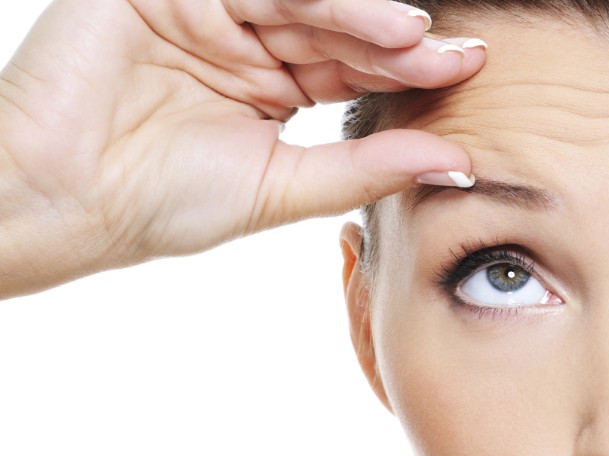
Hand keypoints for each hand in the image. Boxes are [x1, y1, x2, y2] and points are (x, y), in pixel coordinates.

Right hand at [0, 0, 484, 297]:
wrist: (59, 201)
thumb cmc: (158, 203)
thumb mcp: (283, 185)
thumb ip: (366, 169)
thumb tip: (457, 163)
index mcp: (269, 89)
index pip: (352, 71)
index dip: (409, 73)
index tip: (469, 76)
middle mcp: (244, 45)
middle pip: (338, 32)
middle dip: (399, 43)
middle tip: (461, 56)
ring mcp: (206, 13)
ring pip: (303, 2)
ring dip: (365, 17)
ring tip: (418, 37)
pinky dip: (316, 0)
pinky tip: (371, 19)